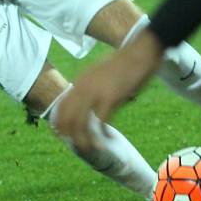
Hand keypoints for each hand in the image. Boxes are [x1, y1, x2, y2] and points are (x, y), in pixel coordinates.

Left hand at [54, 27, 164, 152]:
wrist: (139, 52)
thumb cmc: (123, 63)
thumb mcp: (99, 72)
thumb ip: (90, 86)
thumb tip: (87, 101)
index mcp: (80, 82)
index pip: (61, 108)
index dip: (61, 125)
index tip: (66, 136)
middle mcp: (83, 87)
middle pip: (67, 119)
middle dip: (70, 136)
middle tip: (79, 147)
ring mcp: (96, 92)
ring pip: (80, 124)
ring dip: (84, 140)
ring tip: (90, 148)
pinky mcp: (111, 97)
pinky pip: (100, 122)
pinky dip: (102, 134)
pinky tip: (107, 138)